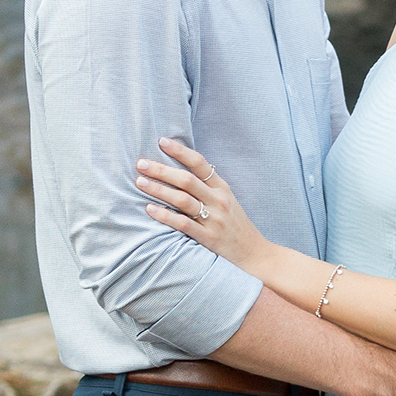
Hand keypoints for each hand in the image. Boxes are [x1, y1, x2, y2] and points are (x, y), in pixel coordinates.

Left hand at [138, 138, 268, 274]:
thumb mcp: (227, 201)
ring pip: (182, 199)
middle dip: (161, 170)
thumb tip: (178, 173)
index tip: (162, 141)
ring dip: (159, 189)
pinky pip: (183, 223)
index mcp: (222, 188)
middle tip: (141, 164)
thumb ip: (207, 188)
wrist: (255, 254)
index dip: (180, 151)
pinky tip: (150, 209)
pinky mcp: (208, 238)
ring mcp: (214, 219)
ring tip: (140, 182)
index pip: (200, 163)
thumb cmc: (235, 226)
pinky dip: (165, 215)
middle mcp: (218, 200)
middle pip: (186, 180)